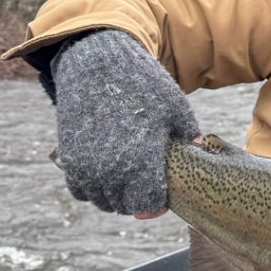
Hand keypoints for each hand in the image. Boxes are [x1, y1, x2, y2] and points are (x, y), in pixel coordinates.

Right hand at [50, 29, 199, 214]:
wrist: (97, 65)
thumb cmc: (142, 85)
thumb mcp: (175, 106)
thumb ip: (189, 132)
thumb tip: (201, 147)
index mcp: (142, 161)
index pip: (148, 204)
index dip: (157, 202)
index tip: (162, 192)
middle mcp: (111, 170)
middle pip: (124, 206)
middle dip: (137, 199)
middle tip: (146, 182)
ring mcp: (86, 166)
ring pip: (101, 200)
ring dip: (114, 196)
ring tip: (127, 178)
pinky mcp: (70, 158)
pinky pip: (79, 189)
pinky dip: (92, 188)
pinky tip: (106, 174)